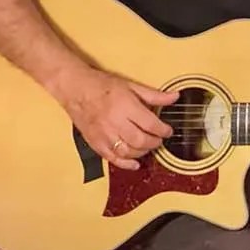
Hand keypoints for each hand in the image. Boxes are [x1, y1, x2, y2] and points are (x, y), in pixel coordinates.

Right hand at [59, 68, 178, 170]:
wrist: (75, 88)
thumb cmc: (103, 85)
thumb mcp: (131, 86)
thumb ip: (154, 95)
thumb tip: (175, 97)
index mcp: (125, 106)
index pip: (150, 124)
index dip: (163, 130)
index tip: (168, 131)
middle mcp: (114, 122)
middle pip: (141, 140)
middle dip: (155, 143)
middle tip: (159, 140)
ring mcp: (104, 134)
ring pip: (128, 151)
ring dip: (142, 152)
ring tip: (147, 146)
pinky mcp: (95, 143)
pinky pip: (113, 158)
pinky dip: (126, 164)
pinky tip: (135, 163)